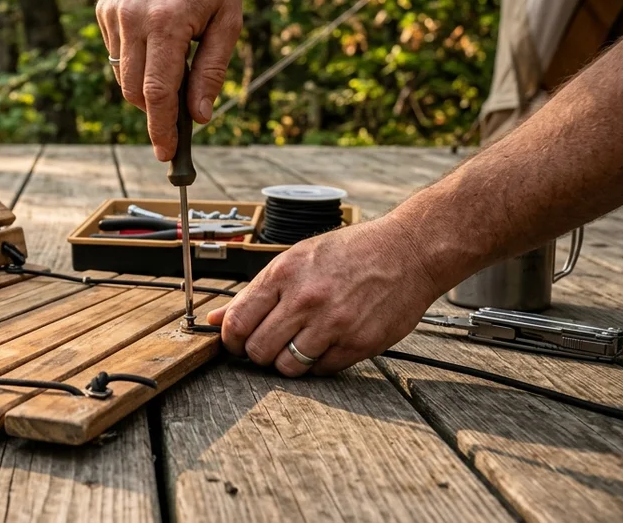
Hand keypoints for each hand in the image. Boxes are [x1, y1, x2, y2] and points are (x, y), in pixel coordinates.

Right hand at [96, 0, 242, 160]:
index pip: (157, 93)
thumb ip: (210, 71)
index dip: (161, 129)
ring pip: (122, 74)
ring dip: (145, 83)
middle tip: (178, 112)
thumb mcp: (229, 22)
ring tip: (175, 57)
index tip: (166, 153)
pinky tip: (157, 34)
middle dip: (154, 110)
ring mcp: (114, 12)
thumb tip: (198, 117)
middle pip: (134, 91)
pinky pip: (116, 51)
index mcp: (167, 23)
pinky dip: (135, 58)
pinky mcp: (104, 7)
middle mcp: (133, 18)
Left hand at [205, 216, 443, 375]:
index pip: (238, 322)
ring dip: (286, 362)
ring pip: (287, 366)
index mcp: (284, 274)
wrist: (408, 251)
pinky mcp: (359, 343)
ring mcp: (334, 324)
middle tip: (267, 346)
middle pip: (258, 350)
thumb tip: (214, 319)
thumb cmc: (350, 252)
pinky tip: (325, 344)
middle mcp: (306, 300)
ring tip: (297, 345)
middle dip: (257, 353)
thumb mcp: (297, 259)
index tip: (236, 342)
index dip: (231, 339)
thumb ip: (255, 292)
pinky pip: (321, 370)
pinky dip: (317, 363)